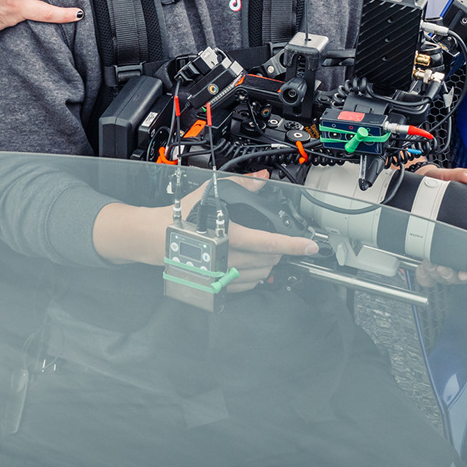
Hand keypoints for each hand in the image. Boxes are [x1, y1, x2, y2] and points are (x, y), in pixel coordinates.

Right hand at [94, 177, 318, 286]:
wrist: (155, 239)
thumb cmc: (181, 216)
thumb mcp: (210, 194)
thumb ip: (241, 186)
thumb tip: (263, 179)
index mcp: (229, 236)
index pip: (270, 243)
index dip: (294, 245)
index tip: (311, 247)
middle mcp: (227, 260)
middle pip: (269, 260)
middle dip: (279, 250)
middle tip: (278, 241)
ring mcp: (221, 276)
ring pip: (260, 275)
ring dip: (268, 264)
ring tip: (264, 252)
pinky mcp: (215, 287)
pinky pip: (246, 286)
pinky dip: (254, 277)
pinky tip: (251, 266)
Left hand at [411, 167, 466, 286]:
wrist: (413, 185)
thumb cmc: (432, 183)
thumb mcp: (443, 176)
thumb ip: (458, 175)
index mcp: (466, 230)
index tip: (462, 273)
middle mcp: (453, 242)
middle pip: (457, 271)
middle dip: (448, 274)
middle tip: (439, 267)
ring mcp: (438, 249)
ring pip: (442, 275)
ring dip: (435, 275)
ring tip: (428, 264)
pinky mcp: (424, 252)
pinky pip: (428, 274)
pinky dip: (425, 276)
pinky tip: (422, 270)